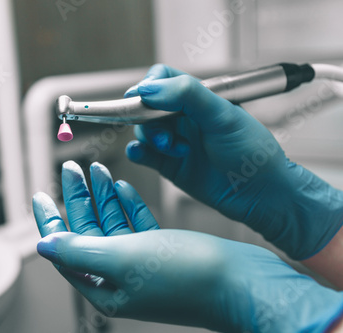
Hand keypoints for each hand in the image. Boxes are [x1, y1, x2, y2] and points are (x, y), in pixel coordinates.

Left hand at [32, 161, 342, 331]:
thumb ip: (79, 251)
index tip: (40, 193)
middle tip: (72, 166)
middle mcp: (120, 277)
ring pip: (113, 223)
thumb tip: (43, 245)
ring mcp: (143, 264)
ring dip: (104, 195)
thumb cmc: (187, 276)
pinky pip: (137, 224)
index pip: (64, 248)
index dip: (50, 219)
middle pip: (88, 231)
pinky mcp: (164, 252)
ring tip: (96, 168)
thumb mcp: (124, 259)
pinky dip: (128, 204)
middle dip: (79, 198)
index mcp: (104, 285)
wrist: (243, 283)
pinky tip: (123, 186)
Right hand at [124, 64, 342, 259]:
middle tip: (163, 131)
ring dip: (151, 138)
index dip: (149, 86)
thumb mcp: (223, 115)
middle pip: (147, 106)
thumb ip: (188, 95)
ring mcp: (175, 140)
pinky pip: (143, 154)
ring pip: (144, 131)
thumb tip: (150, 89)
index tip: (141, 96)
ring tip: (174, 149)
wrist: (260, 193)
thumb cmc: (252, 151)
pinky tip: (140, 153)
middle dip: (148, 117)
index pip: (163, 79)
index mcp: (198, 97)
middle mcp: (183, 117)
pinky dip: (136, 152)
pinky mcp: (169, 164)